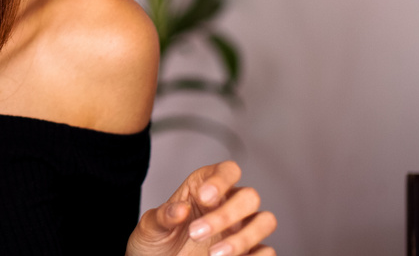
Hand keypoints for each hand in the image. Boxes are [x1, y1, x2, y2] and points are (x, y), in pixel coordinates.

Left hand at [126, 161, 276, 255]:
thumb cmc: (156, 243)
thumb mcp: (151, 227)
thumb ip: (163, 216)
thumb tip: (180, 209)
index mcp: (205, 189)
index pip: (228, 171)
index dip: (221, 180)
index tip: (204, 198)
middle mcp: (227, 206)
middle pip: (249, 196)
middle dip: (226, 215)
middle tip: (196, 233)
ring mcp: (240, 230)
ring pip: (265, 221)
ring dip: (242, 238)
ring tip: (214, 254)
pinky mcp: (249, 253)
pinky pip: (267, 251)